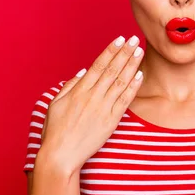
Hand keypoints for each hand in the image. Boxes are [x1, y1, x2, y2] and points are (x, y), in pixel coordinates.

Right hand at [38, 35, 143, 174]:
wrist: (61, 155)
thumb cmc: (55, 130)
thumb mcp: (55, 103)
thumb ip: (70, 85)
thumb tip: (84, 70)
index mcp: (79, 90)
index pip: (98, 65)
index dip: (110, 51)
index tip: (119, 40)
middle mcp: (92, 97)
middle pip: (112, 70)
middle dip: (124, 53)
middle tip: (134, 39)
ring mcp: (102, 109)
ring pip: (120, 82)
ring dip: (131, 65)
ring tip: (139, 52)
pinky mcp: (110, 122)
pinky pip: (124, 101)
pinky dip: (133, 88)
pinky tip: (140, 76)